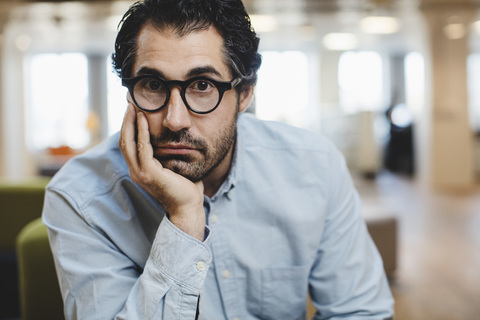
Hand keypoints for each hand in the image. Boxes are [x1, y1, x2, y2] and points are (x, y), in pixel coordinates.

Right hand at [119, 104, 205, 240]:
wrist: (189, 206)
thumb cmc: (185, 187)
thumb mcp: (172, 166)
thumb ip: (166, 153)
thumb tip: (170, 137)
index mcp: (139, 171)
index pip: (128, 146)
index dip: (128, 128)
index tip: (132, 111)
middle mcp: (136, 172)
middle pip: (124, 142)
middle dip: (126, 122)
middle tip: (130, 104)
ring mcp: (141, 174)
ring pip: (129, 143)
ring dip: (131, 123)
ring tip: (134, 108)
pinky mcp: (150, 174)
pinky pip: (142, 148)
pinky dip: (141, 132)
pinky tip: (144, 120)